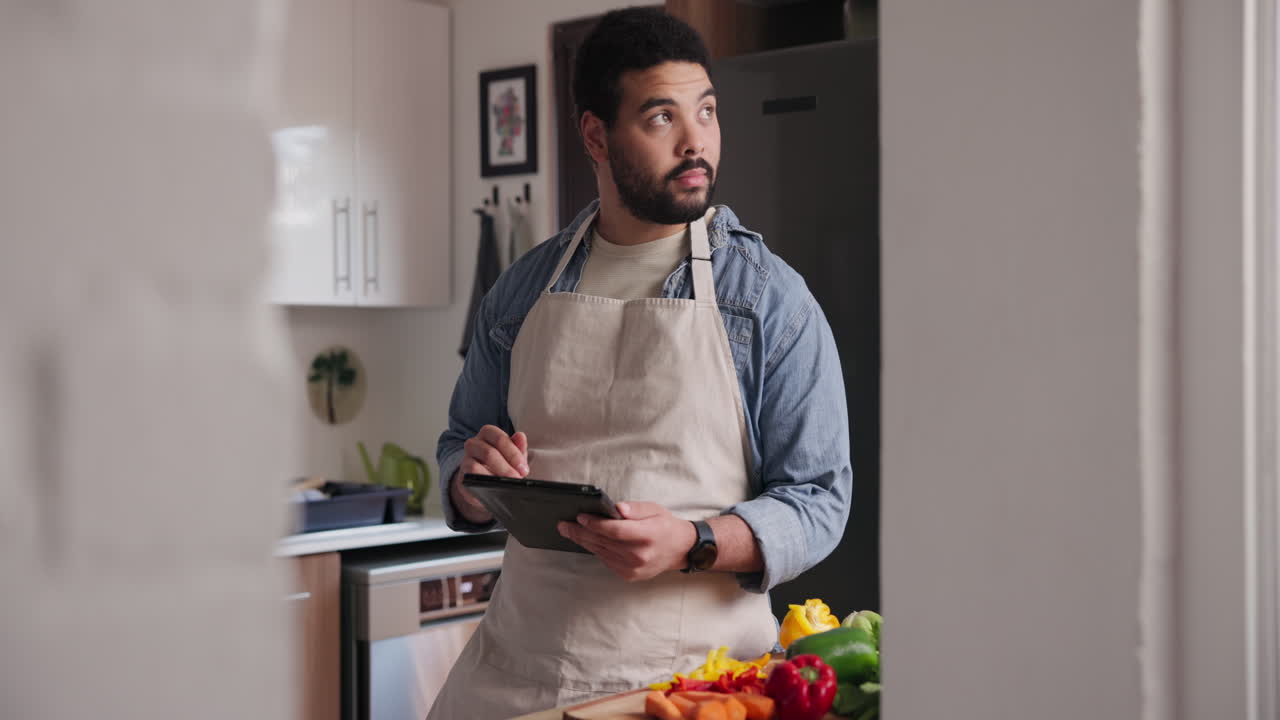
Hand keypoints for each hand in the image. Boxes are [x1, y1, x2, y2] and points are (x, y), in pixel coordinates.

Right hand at [451, 425, 527, 523]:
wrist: (485, 484)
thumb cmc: (501, 465)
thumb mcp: (513, 456)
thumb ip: (518, 447)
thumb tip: (520, 436)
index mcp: (488, 434)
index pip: (499, 438)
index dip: (513, 453)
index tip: (523, 468)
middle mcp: (474, 444)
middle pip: (489, 453)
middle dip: (506, 468)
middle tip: (517, 479)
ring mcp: (465, 460)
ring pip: (475, 467)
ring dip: (495, 476)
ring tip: (507, 484)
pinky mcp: (462, 476)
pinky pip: (470, 479)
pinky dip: (483, 483)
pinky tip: (493, 489)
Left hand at [557, 501, 696, 581]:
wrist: (680, 549)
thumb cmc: (665, 526)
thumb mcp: (654, 509)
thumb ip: (635, 509)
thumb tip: (617, 508)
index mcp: (647, 536)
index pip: (615, 530)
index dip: (595, 524)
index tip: (580, 517)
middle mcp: (639, 555)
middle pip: (603, 542)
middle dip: (581, 532)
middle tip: (563, 525)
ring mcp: (633, 568)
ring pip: (601, 552)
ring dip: (584, 541)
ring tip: (570, 531)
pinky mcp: (629, 575)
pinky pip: (606, 560)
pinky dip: (596, 550)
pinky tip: (587, 541)